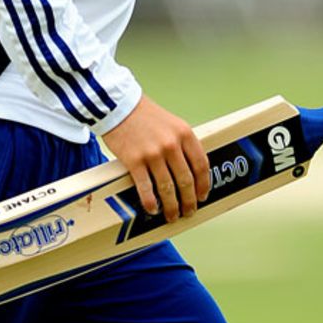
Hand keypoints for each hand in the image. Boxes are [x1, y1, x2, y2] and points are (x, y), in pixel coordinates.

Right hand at [103, 94, 210, 221]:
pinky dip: (150, 201)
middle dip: (189, 200)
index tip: (202, 195)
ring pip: (167, 187)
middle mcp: (171, 145)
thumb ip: (183, 144)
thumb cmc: (145, 115)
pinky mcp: (134, 161)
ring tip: (172, 215)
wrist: (119, 106)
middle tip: (189, 210)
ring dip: (171, 206)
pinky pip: (146, 187)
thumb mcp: (172, 124)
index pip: (201, 165)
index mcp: (185, 134)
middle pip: (186, 180)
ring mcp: (153, 154)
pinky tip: (153, 208)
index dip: (203, 184)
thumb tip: (190, 171)